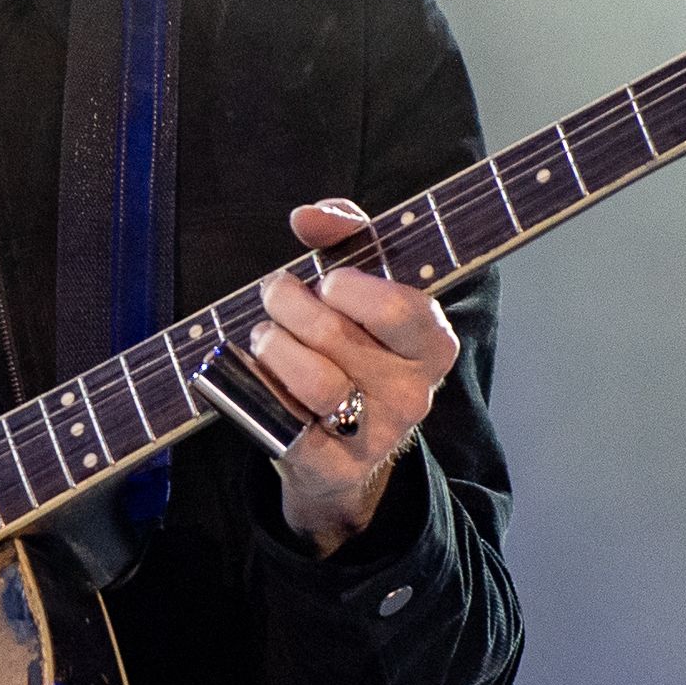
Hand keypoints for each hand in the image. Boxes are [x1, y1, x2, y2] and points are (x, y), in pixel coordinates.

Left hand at [247, 198, 460, 554]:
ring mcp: (374, 435)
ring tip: (263, 336)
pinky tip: (252, 374)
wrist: (339, 452)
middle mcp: (413, 394)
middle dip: (288, 302)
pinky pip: (283, 420)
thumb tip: (308, 217)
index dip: (350, 287)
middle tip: (274, 294)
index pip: (399, 308)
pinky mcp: (332, 467)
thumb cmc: (351, 348)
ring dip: (271, 346)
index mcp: (433, 344)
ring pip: (313, 380)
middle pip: (336, 334)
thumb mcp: (360, 287)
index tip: (328, 281)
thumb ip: (346, 235)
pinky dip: (256, 388)